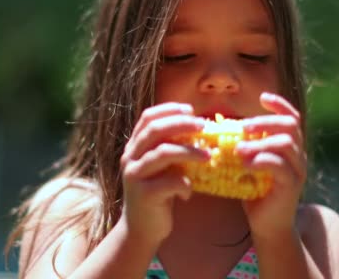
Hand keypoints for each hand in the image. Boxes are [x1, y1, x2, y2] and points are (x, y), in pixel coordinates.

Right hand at [119, 103, 207, 243]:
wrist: (141, 229)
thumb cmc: (158, 193)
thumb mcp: (162, 167)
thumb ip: (172, 148)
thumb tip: (202, 129)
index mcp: (134, 146)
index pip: (148, 117)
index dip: (169, 110)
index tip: (190, 110)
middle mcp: (130, 157)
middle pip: (155, 130)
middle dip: (182, 124)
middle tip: (204, 126)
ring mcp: (135, 175)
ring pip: (163, 153)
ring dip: (189, 151)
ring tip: (208, 155)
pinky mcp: (144, 194)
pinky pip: (169, 182)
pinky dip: (185, 184)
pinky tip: (189, 192)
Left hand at [236, 92, 306, 239]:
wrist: (267, 225)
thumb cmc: (254, 192)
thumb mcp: (248, 164)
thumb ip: (243, 146)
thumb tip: (219, 128)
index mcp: (289, 147)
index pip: (292, 117)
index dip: (279, 105)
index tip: (262, 97)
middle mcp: (298, 155)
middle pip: (290, 126)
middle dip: (266, 122)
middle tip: (244, 127)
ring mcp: (297, 170)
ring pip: (286, 144)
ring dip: (260, 142)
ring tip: (239, 149)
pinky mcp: (292, 186)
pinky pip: (281, 167)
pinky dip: (262, 161)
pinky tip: (246, 165)